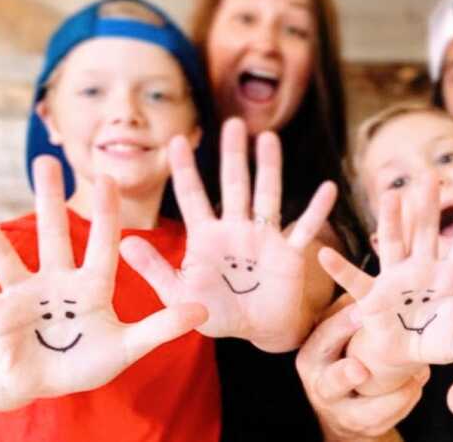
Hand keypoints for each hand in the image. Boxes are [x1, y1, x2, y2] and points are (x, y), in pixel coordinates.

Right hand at [0, 157, 205, 408]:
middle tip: (48, 161)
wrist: (50, 383)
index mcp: (93, 285)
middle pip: (53, 235)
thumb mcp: (130, 346)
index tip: (110, 176)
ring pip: (3, 256)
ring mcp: (24, 296)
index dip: (107, 213)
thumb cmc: (90, 361)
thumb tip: (204, 312)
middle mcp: (57, 281)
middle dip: (51, 200)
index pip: (103, 242)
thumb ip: (163, 327)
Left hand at [121, 118, 336, 350]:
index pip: (192, 196)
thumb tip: (124, 241)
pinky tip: (328, 189)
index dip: (185, 169)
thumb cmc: (215, 312)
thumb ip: (154, 269)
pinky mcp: (288, 254)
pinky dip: (317, 211)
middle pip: (234, 185)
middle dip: (232, 155)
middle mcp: (235, 229)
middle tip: (233, 123)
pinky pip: (304, 229)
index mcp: (206, 236)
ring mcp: (263, 238)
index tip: (177, 139)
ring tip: (269, 139)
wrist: (254, 331)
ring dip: (268, 169)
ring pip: (266, 196)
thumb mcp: (177, 294)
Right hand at [296, 297, 427, 440]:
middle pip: (331, 383)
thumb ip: (347, 311)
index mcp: (313, 356)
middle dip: (345, 376)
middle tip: (361, 369)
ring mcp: (343, 413)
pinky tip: (417, 384)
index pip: (323, 339)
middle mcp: (322, 386)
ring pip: (366, 411)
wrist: (342, 406)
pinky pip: (388, 419)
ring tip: (414, 378)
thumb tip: (369, 281)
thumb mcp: (338, 333)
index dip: (341, 326)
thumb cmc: (343, 353)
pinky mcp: (365, 428)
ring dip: (392, 396)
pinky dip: (405, 402)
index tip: (362, 313)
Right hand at [322, 175, 452, 395]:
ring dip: (392, 221)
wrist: (405, 352)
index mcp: (451, 278)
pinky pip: (356, 282)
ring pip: (394, 244)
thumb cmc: (437, 339)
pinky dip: (341, 270)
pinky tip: (325, 256)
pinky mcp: (372, 297)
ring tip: (391, 195)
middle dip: (428, 207)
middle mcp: (423, 270)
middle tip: (431, 176)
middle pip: (426, 234)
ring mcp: (396, 279)